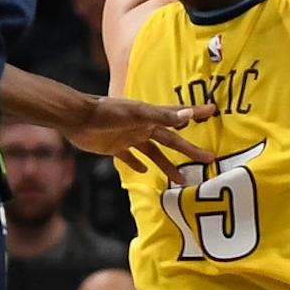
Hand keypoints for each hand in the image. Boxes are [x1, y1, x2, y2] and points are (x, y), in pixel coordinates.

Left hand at [56, 91, 216, 183]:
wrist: (77, 118)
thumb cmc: (107, 112)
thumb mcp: (137, 114)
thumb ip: (162, 117)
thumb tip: (187, 116)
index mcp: (150, 116)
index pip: (178, 115)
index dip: (195, 112)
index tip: (213, 110)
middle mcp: (143, 126)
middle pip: (171, 140)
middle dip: (189, 150)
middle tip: (208, 158)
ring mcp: (130, 137)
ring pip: (154, 153)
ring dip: (167, 165)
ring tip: (180, 179)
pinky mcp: (115, 147)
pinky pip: (130, 158)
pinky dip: (137, 164)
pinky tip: (143, 172)